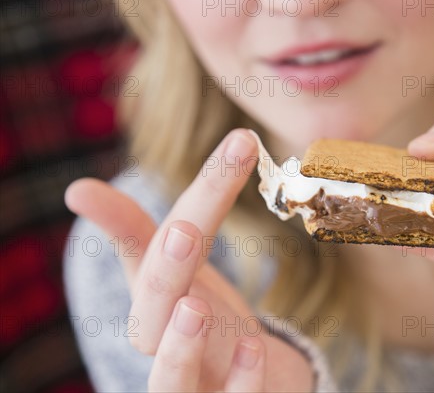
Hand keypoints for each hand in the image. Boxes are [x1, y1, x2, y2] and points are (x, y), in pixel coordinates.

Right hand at [65, 129, 312, 391]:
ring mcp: (194, 381)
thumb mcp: (179, 269)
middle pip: (155, 313)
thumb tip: (79, 189)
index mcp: (154, 301)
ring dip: (178, 348)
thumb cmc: (203, 318)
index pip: (160, 247)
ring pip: (171, 381)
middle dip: (164, 273)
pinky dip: (240, 381)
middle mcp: (165, 343)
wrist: (238, 376)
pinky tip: (254, 347)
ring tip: (195, 307)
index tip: (176, 162)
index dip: (162, 209)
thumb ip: (141, 229)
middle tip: (183, 231)